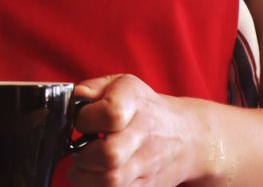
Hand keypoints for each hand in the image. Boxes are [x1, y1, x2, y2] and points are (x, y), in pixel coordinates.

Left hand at [70, 74, 206, 186]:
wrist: (185, 137)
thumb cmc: (143, 109)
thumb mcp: (122, 86)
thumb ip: (94, 88)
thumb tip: (77, 96)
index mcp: (135, 102)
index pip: (110, 113)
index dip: (87, 120)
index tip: (83, 122)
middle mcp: (145, 134)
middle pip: (110, 155)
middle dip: (84, 156)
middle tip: (81, 151)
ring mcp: (148, 164)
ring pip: (111, 182)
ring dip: (87, 178)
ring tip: (87, 167)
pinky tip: (98, 177)